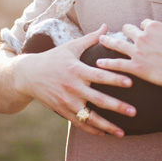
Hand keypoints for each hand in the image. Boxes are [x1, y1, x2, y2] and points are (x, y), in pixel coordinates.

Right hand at [13, 25, 136, 136]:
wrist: (28, 75)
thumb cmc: (53, 58)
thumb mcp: (71, 46)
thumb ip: (90, 39)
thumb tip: (106, 26)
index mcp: (76, 70)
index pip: (99, 75)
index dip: (115, 79)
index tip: (130, 82)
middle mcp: (72, 87)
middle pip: (98, 99)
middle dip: (117, 107)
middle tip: (133, 112)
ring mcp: (67, 101)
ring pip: (89, 117)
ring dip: (106, 126)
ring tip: (122, 133)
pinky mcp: (62, 111)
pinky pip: (79, 123)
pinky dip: (92, 129)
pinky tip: (105, 133)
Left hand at [96, 16, 161, 87]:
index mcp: (154, 26)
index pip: (143, 23)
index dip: (145, 28)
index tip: (146, 33)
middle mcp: (143, 37)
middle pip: (128, 30)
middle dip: (126, 32)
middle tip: (122, 33)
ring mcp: (138, 52)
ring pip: (118, 44)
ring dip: (108, 42)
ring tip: (101, 40)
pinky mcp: (137, 67)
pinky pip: (118, 63)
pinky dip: (107, 63)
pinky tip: (99, 62)